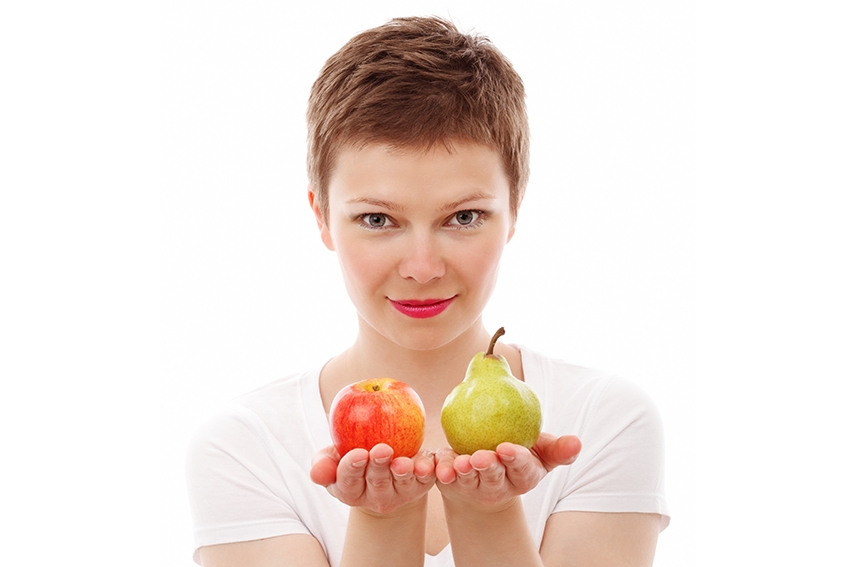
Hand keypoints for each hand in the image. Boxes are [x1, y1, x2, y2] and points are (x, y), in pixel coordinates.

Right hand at [310, 443, 435, 514]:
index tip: (357, 453)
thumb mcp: (334, 457)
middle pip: (377, 483)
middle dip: (378, 467)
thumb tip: (316, 473)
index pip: (348, 482)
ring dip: (402, 473)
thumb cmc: (354, 455)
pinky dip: (427, 471)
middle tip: (381, 450)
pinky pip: (426, 478)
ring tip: (402, 462)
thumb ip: (323, 463)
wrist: (384, 456)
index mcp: (350, 491)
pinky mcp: (421, 484)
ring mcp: (400, 492)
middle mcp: (375, 497)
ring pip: (402, 483)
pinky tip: (426, 464)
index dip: (352, 469)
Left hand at [434, 433, 580, 508]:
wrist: (487, 468)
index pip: (521, 468)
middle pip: (493, 477)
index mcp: (523, 476)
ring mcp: (473, 485)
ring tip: (458, 463)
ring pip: (467, 479)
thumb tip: (577, 443)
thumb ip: (557, 448)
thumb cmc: (518, 454)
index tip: (507, 448)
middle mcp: (498, 484)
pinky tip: (436, 463)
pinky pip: (444, 474)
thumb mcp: (540, 450)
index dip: (515, 460)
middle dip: (488, 468)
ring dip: (462, 472)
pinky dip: (440, 469)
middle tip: (481, 457)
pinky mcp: (451, 481)